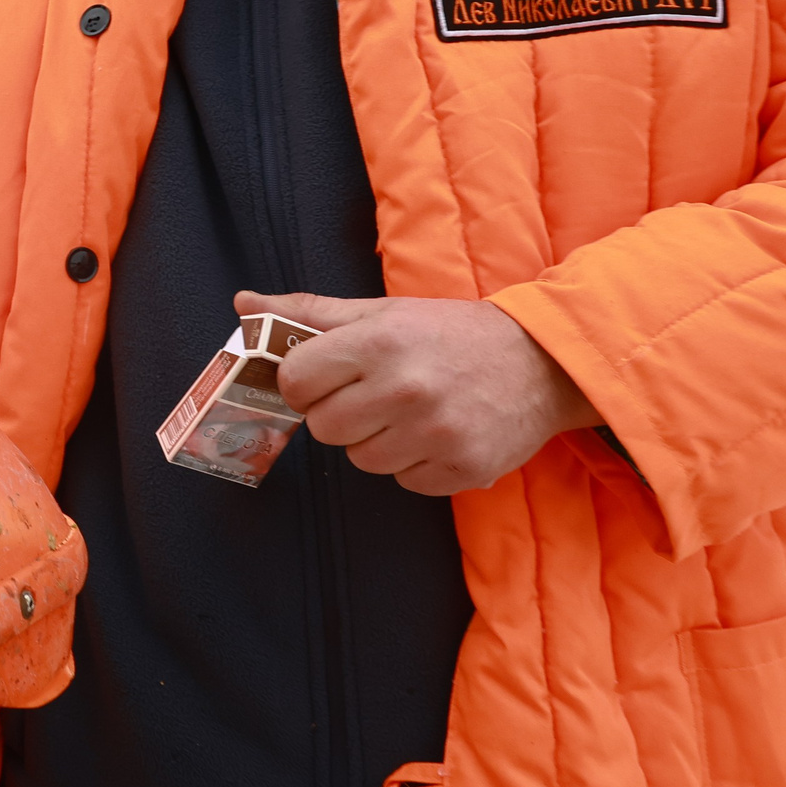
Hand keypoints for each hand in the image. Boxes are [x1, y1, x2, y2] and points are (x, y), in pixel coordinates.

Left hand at [248, 289, 603, 496]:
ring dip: (374, 441)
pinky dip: (412, 465)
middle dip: (338, 412)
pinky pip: (403, 482)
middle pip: (323, 427)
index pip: (296, 381)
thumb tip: (243, 305)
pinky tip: (434, 434)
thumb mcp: (382, 311)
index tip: (325, 377)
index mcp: (379, 344)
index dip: (304, 381)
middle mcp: (405, 390)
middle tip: (372, 394)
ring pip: (359, 460)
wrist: (542, 363)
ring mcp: (436, 435)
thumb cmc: (450, 333)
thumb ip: (309, 312)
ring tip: (407, 413)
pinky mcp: (462, 470)